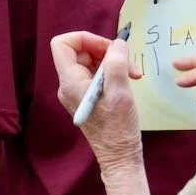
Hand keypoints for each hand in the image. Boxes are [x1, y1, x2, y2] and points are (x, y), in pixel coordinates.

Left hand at [51, 31, 143, 171]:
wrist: (119, 156)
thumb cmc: (118, 128)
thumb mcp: (120, 92)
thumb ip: (116, 63)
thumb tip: (117, 43)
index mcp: (70, 82)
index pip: (62, 44)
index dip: (84, 38)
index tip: (108, 47)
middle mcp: (68, 85)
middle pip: (80, 51)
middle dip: (106, 51)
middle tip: (128, 62)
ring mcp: (77, 92)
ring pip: (90, 62)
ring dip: (113, 62)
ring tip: (133, 74)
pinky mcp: (87, 97)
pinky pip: (96, 75)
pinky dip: (112, 72)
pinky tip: (128, 80)